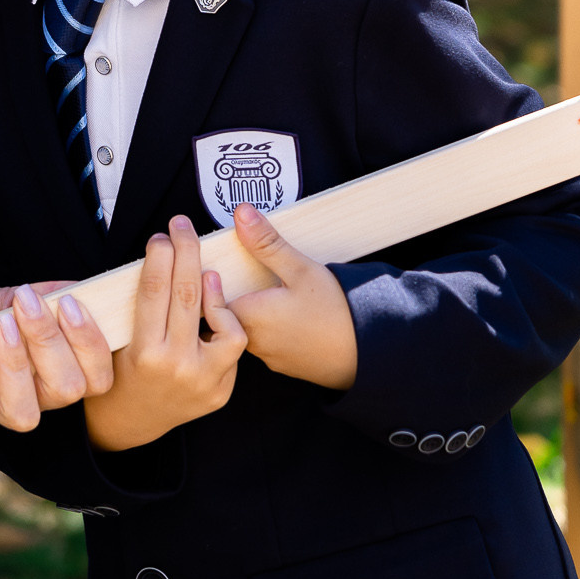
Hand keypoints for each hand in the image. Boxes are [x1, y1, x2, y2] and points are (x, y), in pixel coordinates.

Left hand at [0, 283, 113, 441]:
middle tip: (27, 302)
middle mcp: (36, 398)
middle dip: (50, 342)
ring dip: (16, 366)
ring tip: (1, 325)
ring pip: (24, 414)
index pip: (97, 378)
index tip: (69, 303)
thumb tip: (77, 286)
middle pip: (66, 391)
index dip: (91, 344)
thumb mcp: (12, 298)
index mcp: (59, 373)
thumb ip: (46, 294)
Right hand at [82, 216, 246, 451]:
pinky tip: (215, 306)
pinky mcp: (221, 391)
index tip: (160, 236)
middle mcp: (176, 366)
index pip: (154, 290)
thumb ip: (136, 306)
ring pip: (224, 321)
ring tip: (205, 268)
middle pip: (188, 295)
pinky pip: (233, 346)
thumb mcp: (115, 340)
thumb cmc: (119, 372)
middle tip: (183, 227)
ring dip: (214, 285)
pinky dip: (227, 321)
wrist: (132, 420)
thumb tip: (156, 260)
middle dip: (186, 252)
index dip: (159, 256)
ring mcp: (204, 380)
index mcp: (144, 352)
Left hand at [227, 203, 358, 391]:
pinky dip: (267, 326)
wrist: (370, 354)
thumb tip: (240, 214)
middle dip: (228, 293)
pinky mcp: (284, 364)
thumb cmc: (336, 312)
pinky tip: (283, 313)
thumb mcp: (301, 269)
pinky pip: (264, 342)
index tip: (215, 264)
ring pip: (244, 329)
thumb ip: (266, 243)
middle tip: (239, 272)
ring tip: (263, 289)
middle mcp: (251, 342)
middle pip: (225, 314)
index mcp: (248, 317)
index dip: (209, 281)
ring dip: (248, 311)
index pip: (208, 299)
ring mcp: (268, 357)